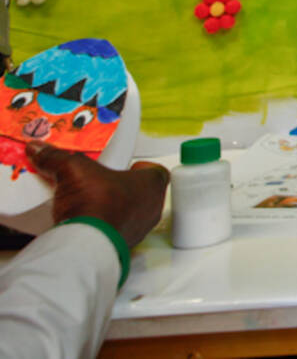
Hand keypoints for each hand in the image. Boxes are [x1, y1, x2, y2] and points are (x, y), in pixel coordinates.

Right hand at [25, 141, 169, 248]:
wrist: (85, 245)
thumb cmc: (95, 204)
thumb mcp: (73, 170)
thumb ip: (58, 157)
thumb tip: (40, 149)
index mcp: (153, 184)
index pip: (156, 171)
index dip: (142, 167)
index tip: (126, 165)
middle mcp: (153, 207)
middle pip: (144, 191)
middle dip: (124, 186)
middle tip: (104, 182)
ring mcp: (141, 229)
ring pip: (134, 212)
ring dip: (116, 207)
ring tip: (93, 202)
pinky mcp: (125, 245)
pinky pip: (120, 231)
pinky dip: (108, 226)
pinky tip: (89, 222)